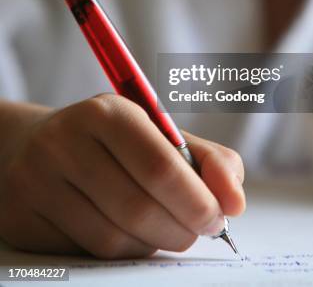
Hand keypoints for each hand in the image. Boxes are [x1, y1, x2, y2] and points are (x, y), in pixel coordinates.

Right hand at [0, 94, 244, 258]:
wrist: (35, 146)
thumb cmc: (113, 141)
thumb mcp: (159, 134)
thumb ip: (207, 160)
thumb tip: (235, 200)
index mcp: (107, 112)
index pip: (161, 165)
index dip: (197, 199)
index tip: (219, 217)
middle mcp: (65, 141)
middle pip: (139, 208)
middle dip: (182, 228)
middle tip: (199, 229)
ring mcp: (37, 181)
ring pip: (114, 238)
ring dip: (154, 242)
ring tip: (166, 228)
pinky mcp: (23, 217)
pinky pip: (88, 253)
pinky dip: (123, 250)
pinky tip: (129, 232)